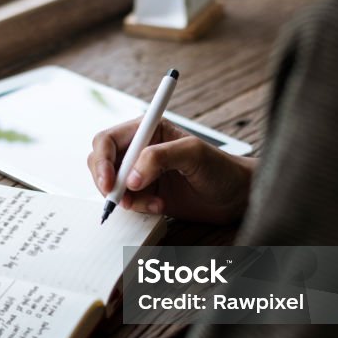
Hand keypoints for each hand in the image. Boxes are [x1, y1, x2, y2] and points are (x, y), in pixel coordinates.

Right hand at [87, 118, 256, 224]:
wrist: (236, 196)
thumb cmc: (221, 168)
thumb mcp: (193, 154)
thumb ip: (160, 158)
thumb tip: (132, 177)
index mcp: (148, 129)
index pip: (108, 140)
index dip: (102, 160)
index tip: (110, 182)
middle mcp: (140, 149)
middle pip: (101, 161)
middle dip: (107, 182)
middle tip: (120, 199)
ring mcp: (141, 172)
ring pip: (111, 185)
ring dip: (126, 198)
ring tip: (153, 203)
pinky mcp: (145, 193)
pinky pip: (126, 201)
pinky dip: (137, 208)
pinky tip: (159, 206)